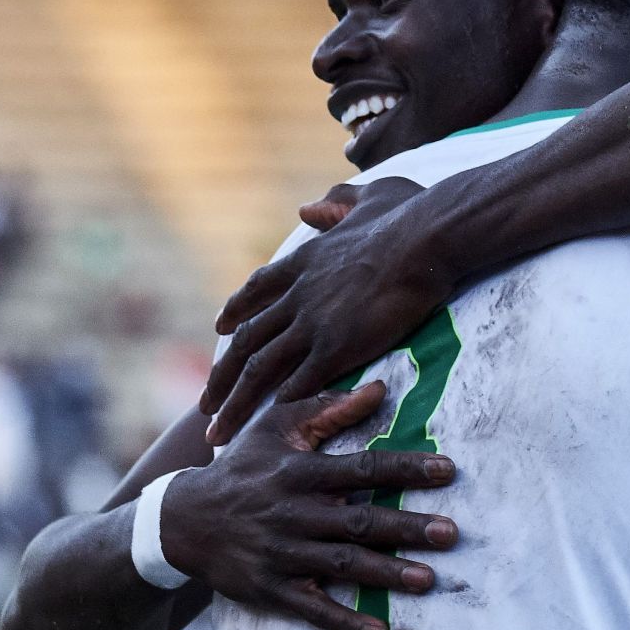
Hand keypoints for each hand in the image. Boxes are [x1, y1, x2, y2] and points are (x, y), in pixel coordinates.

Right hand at [162, 381, 457, 629]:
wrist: (182, 520)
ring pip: (341, 565)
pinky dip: (345, 622)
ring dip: (386, 574)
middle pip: (358, 521)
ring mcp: (281, 554)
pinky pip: (312, 609)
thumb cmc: (241, 467)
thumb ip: (327, 409)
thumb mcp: (274, 426)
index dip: (405, 469)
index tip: (448, 471)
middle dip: (406, 527)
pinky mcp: (270, 589)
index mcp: (299, 472)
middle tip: (451, 533)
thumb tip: (380, 388)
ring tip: (428, 579)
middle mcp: (293, 513)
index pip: (362, 468)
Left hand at [202, 177, 452, 443]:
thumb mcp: (369, 198)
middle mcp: (297, 295)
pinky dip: (281, 404)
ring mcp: (313, 323)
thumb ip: (336, 206)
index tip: (219, 327)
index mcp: (304, 261)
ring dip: (237, 404)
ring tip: (218, 431)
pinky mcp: (336, 347)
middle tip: (205, 404)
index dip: (236, 310)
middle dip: (221, 377)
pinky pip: (300, 382)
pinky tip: (270, 423)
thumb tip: (308, 209)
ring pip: (260, 370)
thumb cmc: (409, 216)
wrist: (425, 239)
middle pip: (245, 341)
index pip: (257, 290)